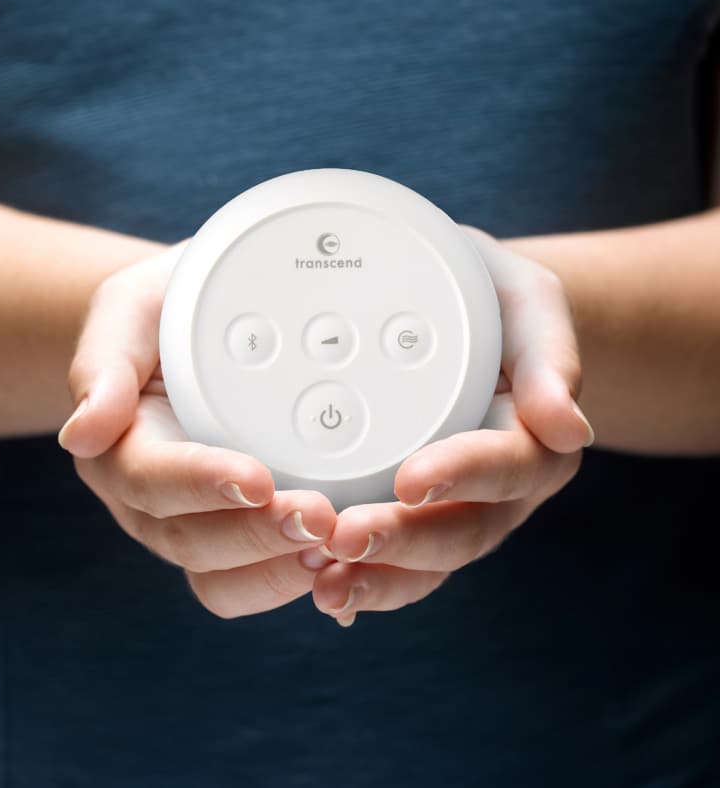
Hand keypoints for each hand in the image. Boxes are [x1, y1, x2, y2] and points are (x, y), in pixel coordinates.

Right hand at [58, 245, 336, 617]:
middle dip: (254, 535)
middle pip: (190, 542)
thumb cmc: (163, 313)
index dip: (201, 484)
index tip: (256, 480)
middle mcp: (153, 500)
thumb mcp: (129, 309)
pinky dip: (292, 576)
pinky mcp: (240, 532)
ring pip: (222, 578)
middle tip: (318, 515)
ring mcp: (197, 522)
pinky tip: (335, 559)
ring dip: (277, 566)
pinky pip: (256, 578)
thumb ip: (104, 361)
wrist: (201, 321)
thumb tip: (83, 433)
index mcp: (120, 446)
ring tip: (332, 542)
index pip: (150, 479)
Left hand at [308, 230, 592, 625]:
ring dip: (379, 578)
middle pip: (465, 531)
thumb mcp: (530, 304)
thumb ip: (550, 356)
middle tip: (345, 539)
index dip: (462, 475)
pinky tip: (320, 583)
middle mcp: (501, 490)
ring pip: (429, 565)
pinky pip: (398, 563)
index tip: (410, 481)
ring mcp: (459, 510)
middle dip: (406, 541)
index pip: (509, 466)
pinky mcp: (418, 519)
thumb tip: (569, 427)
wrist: (472, 317)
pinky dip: (363, 579)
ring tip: (326, 585)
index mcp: (536, 439)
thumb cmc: (499, 306)